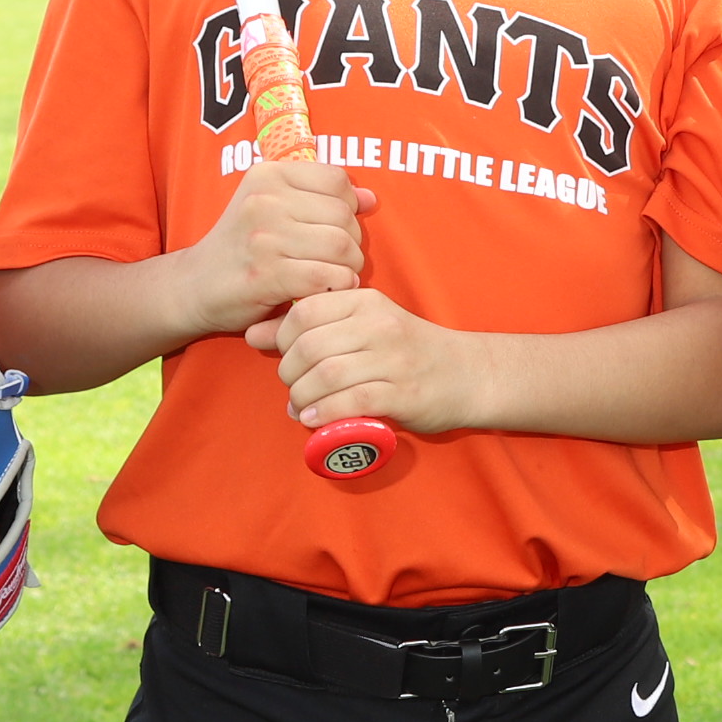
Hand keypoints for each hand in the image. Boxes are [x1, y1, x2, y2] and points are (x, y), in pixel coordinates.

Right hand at [179, 158, 373, 333]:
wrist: (195, 285)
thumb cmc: (244, 246)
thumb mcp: (276, 209)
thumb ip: (323, 199)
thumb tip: (371, 199)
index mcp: (268, 174)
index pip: (337, 180)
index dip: (348, 207)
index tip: (334, 227)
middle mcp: (264, 200)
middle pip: (344, 216)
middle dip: (352, 242)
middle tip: (337, 259)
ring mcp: (264, 237)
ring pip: (341, 246)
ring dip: (348, 267)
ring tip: (334, 274)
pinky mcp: (266, 274)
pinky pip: (326, 277)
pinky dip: (336, 286)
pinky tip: (324, 290)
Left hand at [251, 286, 478, 434]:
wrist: (469, 374)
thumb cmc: (408, 352)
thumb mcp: (363, 328)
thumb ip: (312, 328)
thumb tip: (253, 333)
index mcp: (367, 301)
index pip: (304, 311)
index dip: (282, 338)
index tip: (285, 358)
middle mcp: (379, 325)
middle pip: (310, 346)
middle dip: (288, 373)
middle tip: (291, 388)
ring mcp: (393, 359)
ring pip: (327, 375)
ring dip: (302, 397)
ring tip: (300, 407)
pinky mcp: (403, 393)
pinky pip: (351, 401)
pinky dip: (324, 413)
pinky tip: (314, 419)